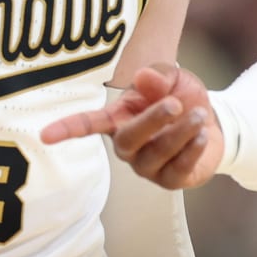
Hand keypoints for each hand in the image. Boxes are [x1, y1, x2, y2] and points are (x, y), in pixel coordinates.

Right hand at [41, 64, 225, 188]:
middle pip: (128, 140)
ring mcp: (147, 166)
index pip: (88, 124)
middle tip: (175, 103)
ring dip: (179, 133)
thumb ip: (158, 76)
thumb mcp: (172, 78)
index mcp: (119, 118)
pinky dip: (191, 151)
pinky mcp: (170, 180)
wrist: (211, 120)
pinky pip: (176, 171)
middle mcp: (128, 146)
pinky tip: (203, 135)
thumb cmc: (179, 97)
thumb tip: (143, 78)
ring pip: (155, 155)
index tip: (45, 136)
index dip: (68, 129)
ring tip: (199, 114)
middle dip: (151, 121)